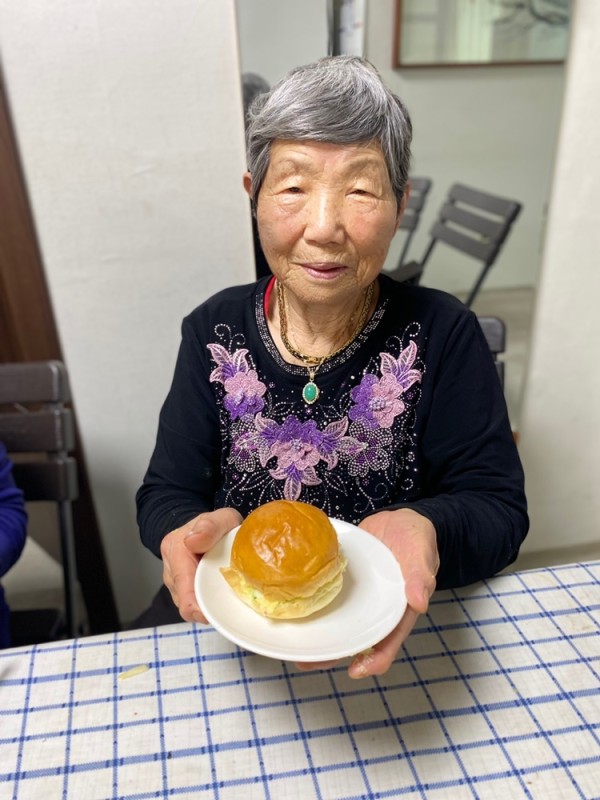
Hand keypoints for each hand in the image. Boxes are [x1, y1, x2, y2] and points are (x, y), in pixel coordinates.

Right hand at [160, 507, 241, 622]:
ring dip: (207, 606)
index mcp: (175, 551)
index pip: (183, 588)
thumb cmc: (214, 525)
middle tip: (229, 608)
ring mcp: (176, 583)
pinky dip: (208, 604)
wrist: (205, 527)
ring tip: (226, 600)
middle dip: (206, 608)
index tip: (212, 614)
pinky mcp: (184, 590)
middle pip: (186, 601)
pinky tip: (221, 599)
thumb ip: (209, 526)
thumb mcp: (220, 518)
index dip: (196, 607)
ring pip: (190, 605)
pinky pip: (195, 603)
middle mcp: (171, 571)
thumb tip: (193, 541)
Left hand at [296, 508, 438, 678]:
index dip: (373, 661)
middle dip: (331, 654)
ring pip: (337, 622)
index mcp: (397, 611)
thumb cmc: (417, 539)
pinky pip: (329, 597)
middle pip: (354, 639)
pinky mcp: (344, 583)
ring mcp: (358, 598)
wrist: (400, 519)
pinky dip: (313, 604)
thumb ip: (421, 576)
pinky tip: (293, 605)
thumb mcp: (422, 553)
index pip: (387, 642)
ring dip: (318, 634)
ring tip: (292, 644)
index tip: (355, 670)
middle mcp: (375, 610)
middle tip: (306, 661)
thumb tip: (420, 601)